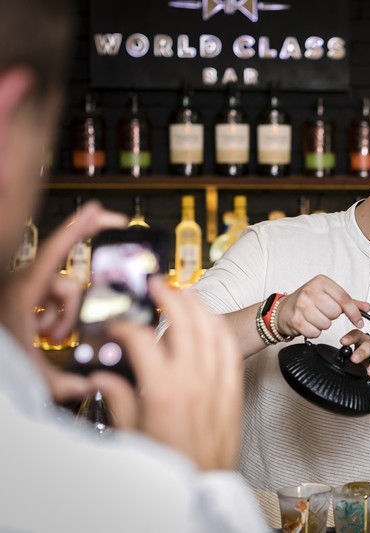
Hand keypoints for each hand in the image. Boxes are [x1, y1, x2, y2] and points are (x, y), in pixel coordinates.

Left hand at [0, 201, 126, 403]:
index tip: (100, 210)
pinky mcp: (21, 297)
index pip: (60, 247)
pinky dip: (49, 317)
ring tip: (45, 338)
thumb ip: (56, 380)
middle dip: (70, 311)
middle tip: (58, 335)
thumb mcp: (24, 365)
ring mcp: (23, 289)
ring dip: (58, 318)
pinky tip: (39, 334)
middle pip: (69, 284)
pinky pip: (47, 301)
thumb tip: (83, 387)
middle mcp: (25, 282)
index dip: (83, 226)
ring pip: (59, 295)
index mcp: (26, 286)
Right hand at [92, 278, 243, 470]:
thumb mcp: (132, 431)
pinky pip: (230, 349)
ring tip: (185, 292)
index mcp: (163, 389)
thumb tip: (102, 377)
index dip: (126, 326)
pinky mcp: (233, 389)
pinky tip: (212, 322)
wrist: (204, 483)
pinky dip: (220, 330)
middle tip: (158, 284)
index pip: (142, 339)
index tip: (117, 325)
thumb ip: (118, 398)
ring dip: (198, 306)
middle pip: (184, 321)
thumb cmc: (168, 462)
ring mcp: (217, 382)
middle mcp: (193, 379)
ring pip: (212, 329)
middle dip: (169, 295)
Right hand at [275, 274, 369, 338]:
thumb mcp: (327, 295)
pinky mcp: (296, 319)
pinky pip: (315, 332)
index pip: (344, 298)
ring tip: (314, 317)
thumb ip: (348, 301)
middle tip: (322, 312)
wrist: (282, 310)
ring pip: (326, 324)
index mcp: (321, 282)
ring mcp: (301, 305)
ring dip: (323, 325)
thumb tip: (367, 307)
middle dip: (331, 316)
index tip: (359, 322)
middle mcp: (310, 291)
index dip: (354, 312)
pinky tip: (308, 324)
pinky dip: (314, 332)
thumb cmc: (306, 301)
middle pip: (335, 313)